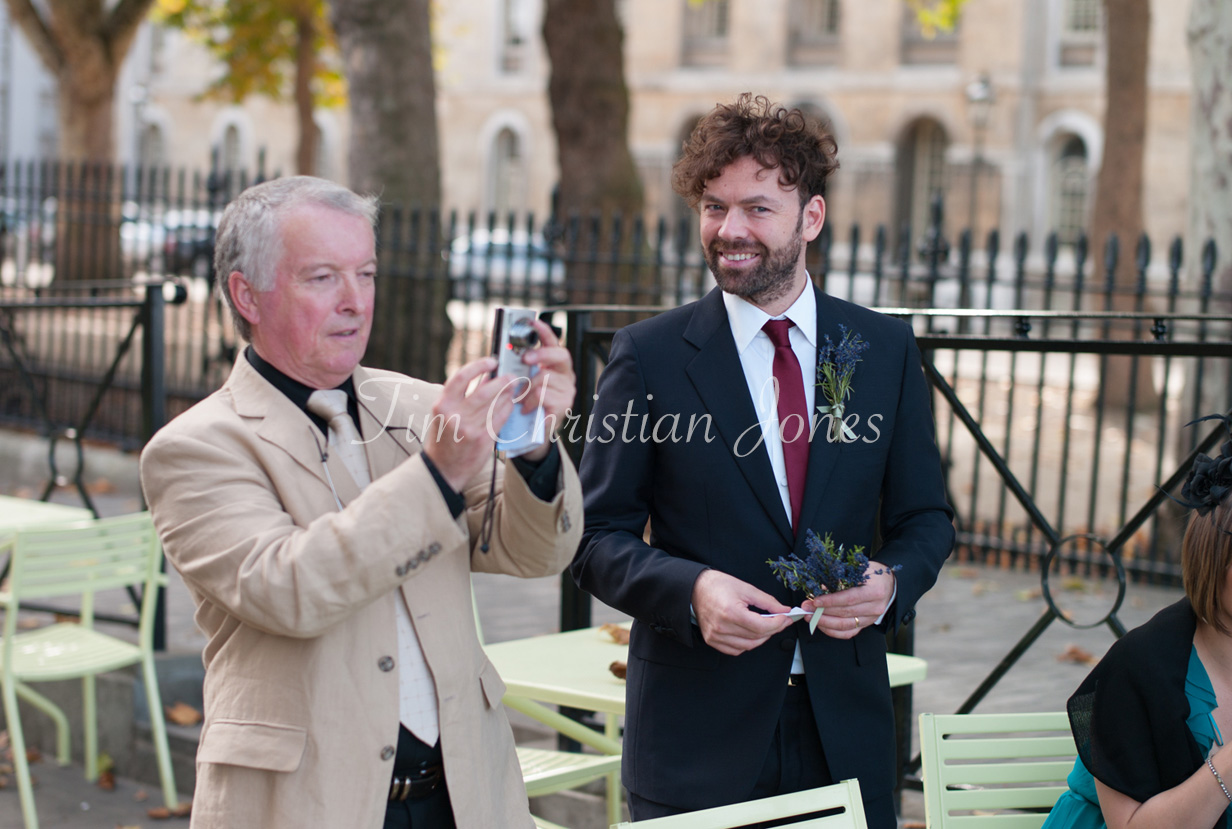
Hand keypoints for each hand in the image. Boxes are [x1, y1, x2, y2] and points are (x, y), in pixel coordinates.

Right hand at [422, 356, 515, 490]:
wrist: (442, 469)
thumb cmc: (443, 438)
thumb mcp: (445, 414)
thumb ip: (462, 395)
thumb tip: (485, 376)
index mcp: (442, 405)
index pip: (461, 377)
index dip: (479, 366)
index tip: (491, 361)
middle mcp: (455, 416)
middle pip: (484, 391)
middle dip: (502, 381)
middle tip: (511, 376)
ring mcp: (470, 429)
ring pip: (495, 404)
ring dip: (508, 394)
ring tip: (514, 387)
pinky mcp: (483, 440)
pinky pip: (500, 419)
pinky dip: (507, 408)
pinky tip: (511, 404)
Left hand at [514, 319, 575, 461]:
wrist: (530, 434)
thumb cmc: (524, 404)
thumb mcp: (520, 382)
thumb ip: (516, 368)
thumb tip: (499, 355)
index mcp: (554, 365)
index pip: (554, 342)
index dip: (545, 332)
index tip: (534, 322)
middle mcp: (565, 375)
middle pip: (560, 355)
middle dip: (541, 354)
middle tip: (525, 359)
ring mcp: (566, 391)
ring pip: (545, 377)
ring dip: (527, 387)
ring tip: (519, 398)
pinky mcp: (563, 406)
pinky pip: (543, 396)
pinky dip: (530, 401)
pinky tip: (525, 409)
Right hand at [691, 569, 792, 655]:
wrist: (696, 588)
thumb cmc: (718, 585)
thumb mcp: (746, 588)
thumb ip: (767, 601)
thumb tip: (783, 610)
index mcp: (731, 612)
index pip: (761, 627)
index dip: (778, 624)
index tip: (785, 618)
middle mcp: (722, 627)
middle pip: (757, 637)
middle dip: (773, 630)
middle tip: (780, 621)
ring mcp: (715, 636)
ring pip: (748, 646)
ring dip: (761, 638)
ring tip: (766, 627)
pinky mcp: (712, 640)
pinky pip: (735, 650)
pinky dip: (747, 644)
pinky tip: (751, 634)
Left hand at [801, 565, 895, 639]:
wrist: (889, 582)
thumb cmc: (872, 574)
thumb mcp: (858, 569)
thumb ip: (840, 578)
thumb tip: (818, 587)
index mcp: (874, 591)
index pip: (849, 599)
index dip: (830, 601)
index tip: (815, 601)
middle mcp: (875, 607)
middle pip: (845, 613)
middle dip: (822, 612)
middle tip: (807, 608)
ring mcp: (871, 618)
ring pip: (845, 625)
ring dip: (824, 622)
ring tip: (810, 617)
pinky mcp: (866, 625)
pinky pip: (848, 633)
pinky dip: (832, 631)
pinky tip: (821, 625)